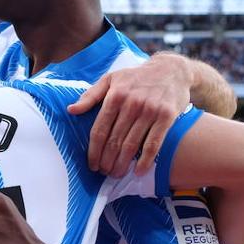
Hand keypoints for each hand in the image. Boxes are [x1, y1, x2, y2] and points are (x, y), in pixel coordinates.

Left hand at [67, 51, 191, 175]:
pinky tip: (139, 171)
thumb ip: (90, 95)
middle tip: (104, 173)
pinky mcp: (166, 116)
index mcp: (114, 96)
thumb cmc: (136, 77)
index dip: (94, 151)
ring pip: (131, 144)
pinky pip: (154, 144)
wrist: (171, 70)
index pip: (99, 130)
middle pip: (114, 140)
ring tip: (117, 174)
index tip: (92, 164)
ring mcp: (150, 110)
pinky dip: (146, 160)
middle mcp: (131, 103)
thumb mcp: (110, 79)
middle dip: (107, 161)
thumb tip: (71, 110)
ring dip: (122, 164)